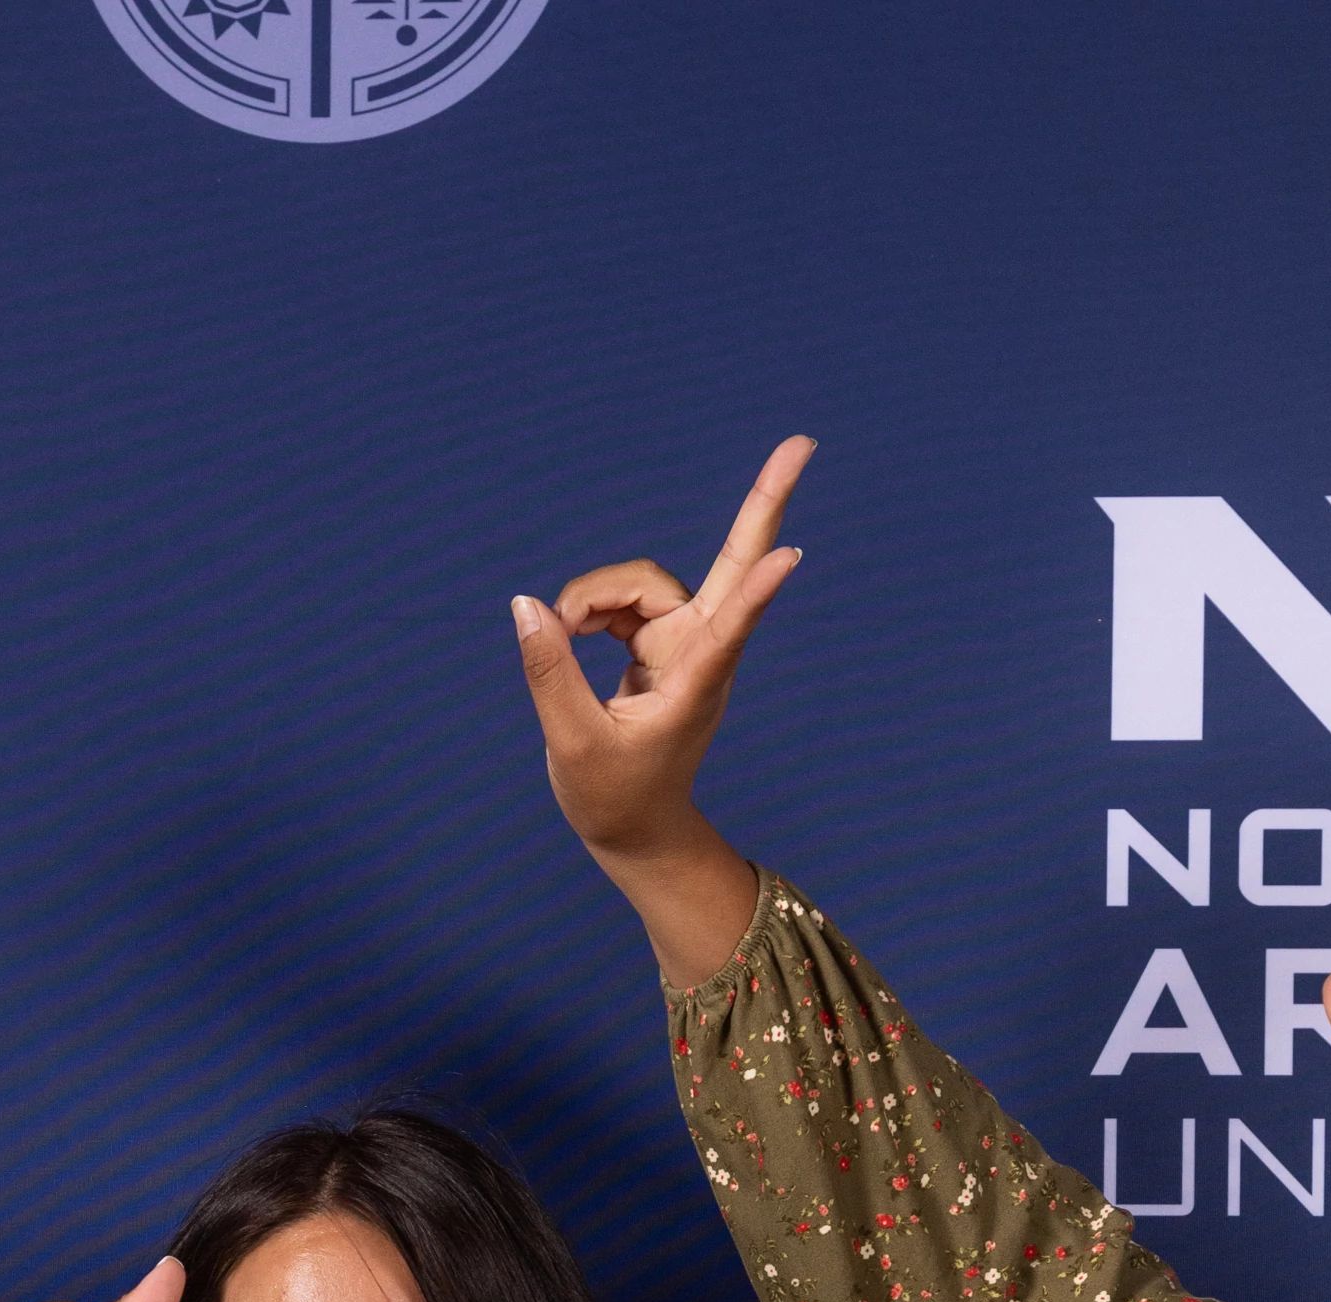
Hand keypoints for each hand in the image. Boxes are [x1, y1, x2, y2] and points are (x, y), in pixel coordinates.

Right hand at [514, 435, 809, 861]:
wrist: (636, 829)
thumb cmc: (613, 798)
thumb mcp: (572, 743)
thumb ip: (549, 671)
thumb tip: (527, 604)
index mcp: (696, 683)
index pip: (731, 627)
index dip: (756, 590)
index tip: (793, 554)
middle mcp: (702, 650)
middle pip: (734, 562)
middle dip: (764, 502)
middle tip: (803, 442)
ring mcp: (686, 641)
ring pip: (642, 581)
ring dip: (593, 596)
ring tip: (558, 632)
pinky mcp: (664, 641)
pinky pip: (623, 599)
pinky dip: (588, 610)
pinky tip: (567, 630)